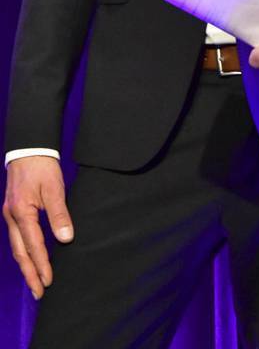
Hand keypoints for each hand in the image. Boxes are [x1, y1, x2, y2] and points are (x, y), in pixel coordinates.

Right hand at [3, 157, 73, 298]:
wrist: (29, 149)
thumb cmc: (42, 167)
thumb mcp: (54, 188)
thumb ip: (59, 213)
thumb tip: (65, 238)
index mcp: (22, 212)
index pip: (33, 245)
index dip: (41, 264)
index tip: (48, 281)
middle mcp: (12, 217)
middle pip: (20, 252)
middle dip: (29, 273)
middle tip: (39, 292)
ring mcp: (10, 215)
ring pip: (16, 247)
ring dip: (25, 265)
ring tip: (34, 282)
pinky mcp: (13, 211)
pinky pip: (17, 237)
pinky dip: (23, 252)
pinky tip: (30, 259)